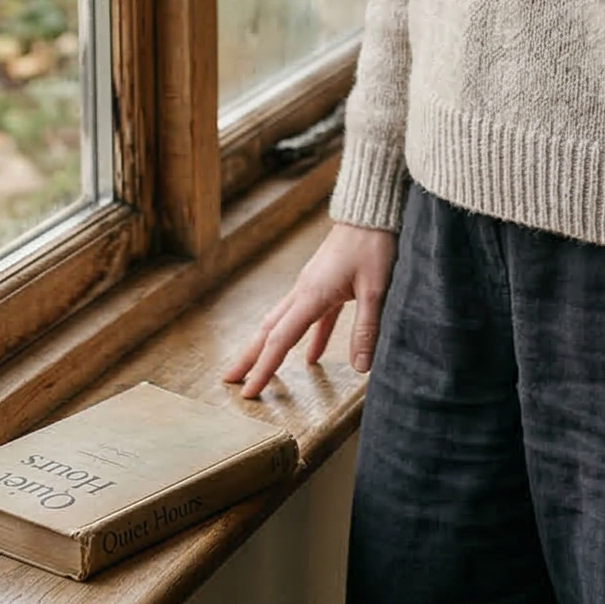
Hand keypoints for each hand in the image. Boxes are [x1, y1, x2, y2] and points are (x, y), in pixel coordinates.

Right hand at [221, 222, 397, 397]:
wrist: (371, 212)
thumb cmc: (373, 244)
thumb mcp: (375, 289)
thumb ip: (366, 328)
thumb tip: (362, 367)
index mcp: (311, 295)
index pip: (280, 340)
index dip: (264, 368)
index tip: (247, 391)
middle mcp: (304, 291)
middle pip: (269, 331)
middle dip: (249, 357)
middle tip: (229, 381)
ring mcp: (311, 286)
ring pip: (283, 322)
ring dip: (269, 347)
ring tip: (258, 370)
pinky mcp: (324, 283)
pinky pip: (310, 318)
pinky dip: (306, 339)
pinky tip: (310, 358)